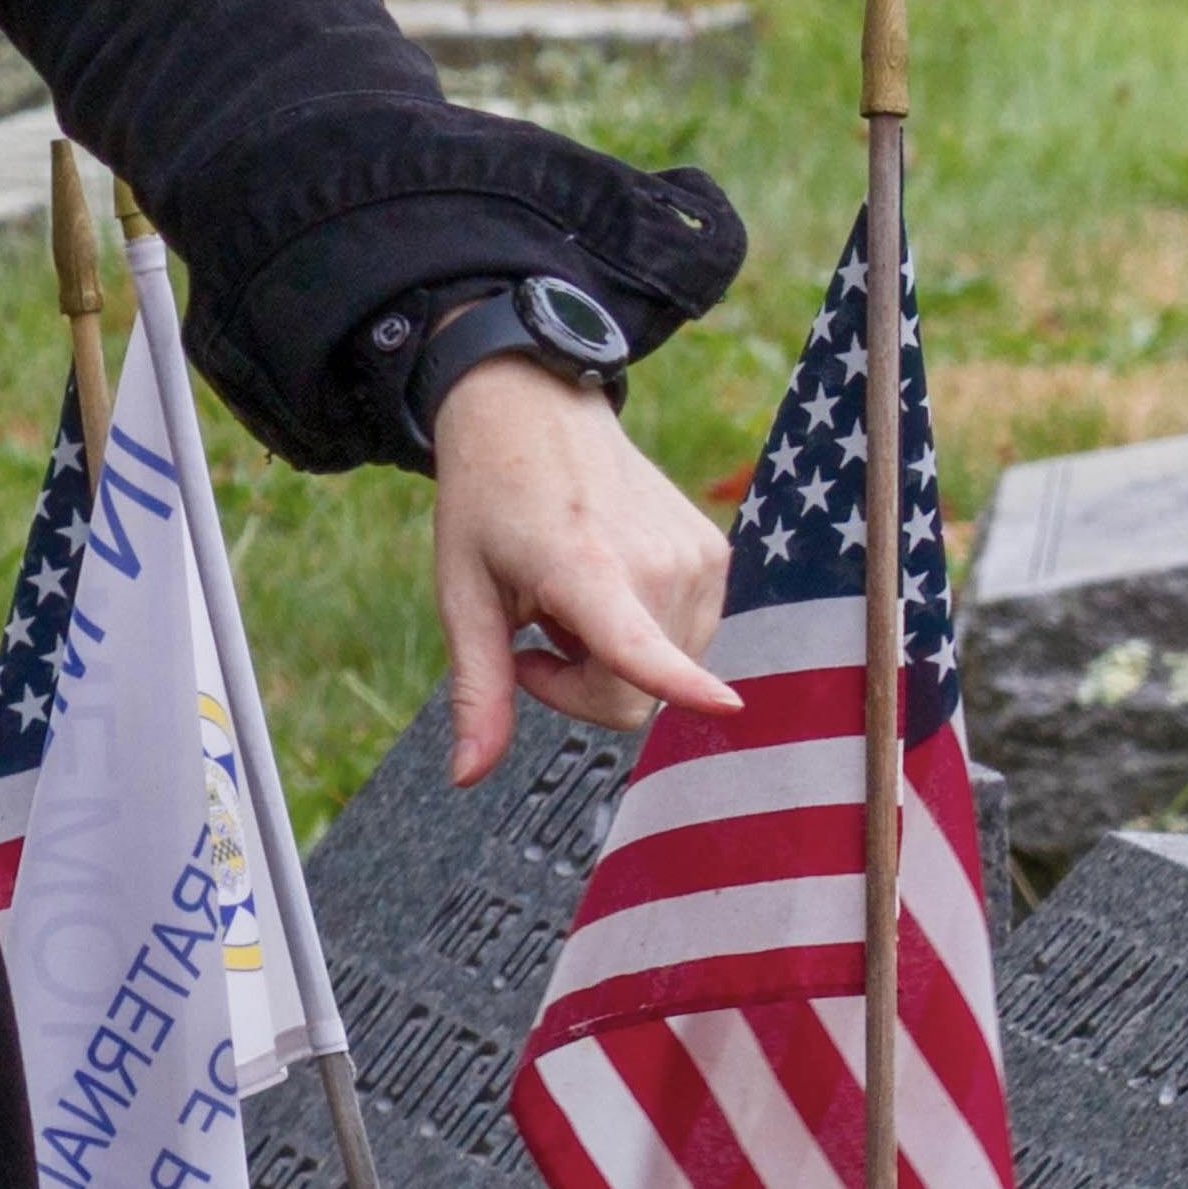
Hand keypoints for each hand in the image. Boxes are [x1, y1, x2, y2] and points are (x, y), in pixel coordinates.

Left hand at [428, 359, 739, 782]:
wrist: (533, 411)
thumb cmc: (487, 505)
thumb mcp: (462, 595)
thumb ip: (477, 690)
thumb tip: (467, 777)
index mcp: (584, 569)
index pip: (638, 642)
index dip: (679, 683)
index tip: (726, 707)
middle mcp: (657, 564)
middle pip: (630, 698)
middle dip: (576, 685)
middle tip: (533, 628)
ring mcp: (698, 558)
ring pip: (661, 677)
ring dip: (610, 657)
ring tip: (572, 593)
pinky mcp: (718, 555)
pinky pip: (685, 640)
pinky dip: (642, 631)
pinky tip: (607, 581)